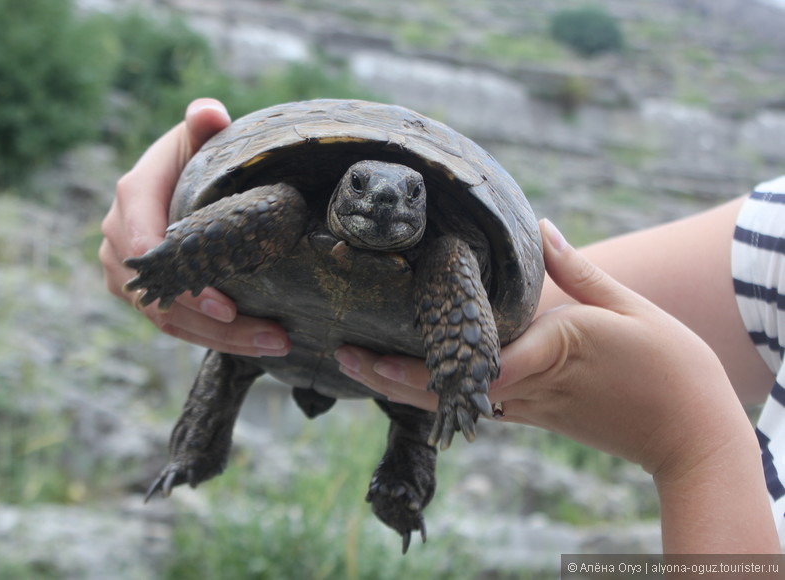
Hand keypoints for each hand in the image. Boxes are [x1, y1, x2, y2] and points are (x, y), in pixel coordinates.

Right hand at [99, 98, 289, 356]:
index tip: (224, 303)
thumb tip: (208, 113)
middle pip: (160, 295)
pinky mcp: (141, 294)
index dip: (180, 277)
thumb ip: (203, 124)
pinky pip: (175, 324)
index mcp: (134, 196)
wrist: (177, 181)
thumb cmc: (194, 156)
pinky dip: (214, 337)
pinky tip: (257, 342)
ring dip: (224, 338)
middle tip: (270, 335)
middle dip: (216, 323)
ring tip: (276, 343)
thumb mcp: (198, 138)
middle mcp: (120, 237)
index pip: (145, 243)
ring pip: (169, 319)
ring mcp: (126, 272)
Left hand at [337, 219, 750, 475]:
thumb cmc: (666, 366)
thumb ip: (575, 269)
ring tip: (361, 365)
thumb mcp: (625, 305)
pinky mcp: (533, 416)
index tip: (380, 342)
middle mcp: (528, 386)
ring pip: (453, 402)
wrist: (689, 433)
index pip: (478, 359)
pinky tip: (410, 378)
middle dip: (392, 375)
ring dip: (405, 386)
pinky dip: (436, 392)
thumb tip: (540, 227)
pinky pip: (474, 404)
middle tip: (343, 355)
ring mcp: (527, 408)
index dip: (426, 355)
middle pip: (446, 387)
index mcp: (551, 351)